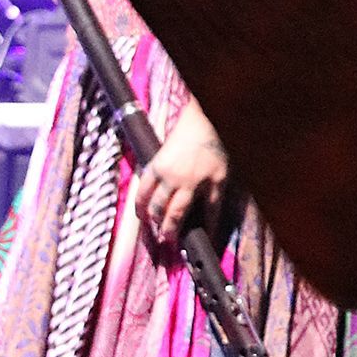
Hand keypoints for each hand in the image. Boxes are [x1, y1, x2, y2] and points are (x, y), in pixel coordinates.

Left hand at [134, 100, 228, 246]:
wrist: (209, 118)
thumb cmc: (186, 128)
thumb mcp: (164, 146)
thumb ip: (159, 166)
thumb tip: (152, 186)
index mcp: (157, 166)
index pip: (142, 194)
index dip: (140, 209)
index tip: (142, 218)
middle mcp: (172, 177)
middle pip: (158, 208)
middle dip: (157, 223)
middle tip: (159, 234)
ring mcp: (195, 182)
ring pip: (178, 213)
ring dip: (173, 228)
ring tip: (171, 238)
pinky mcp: (216, 182)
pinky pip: (211, 210)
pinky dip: (208, 225)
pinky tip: (207, 234)